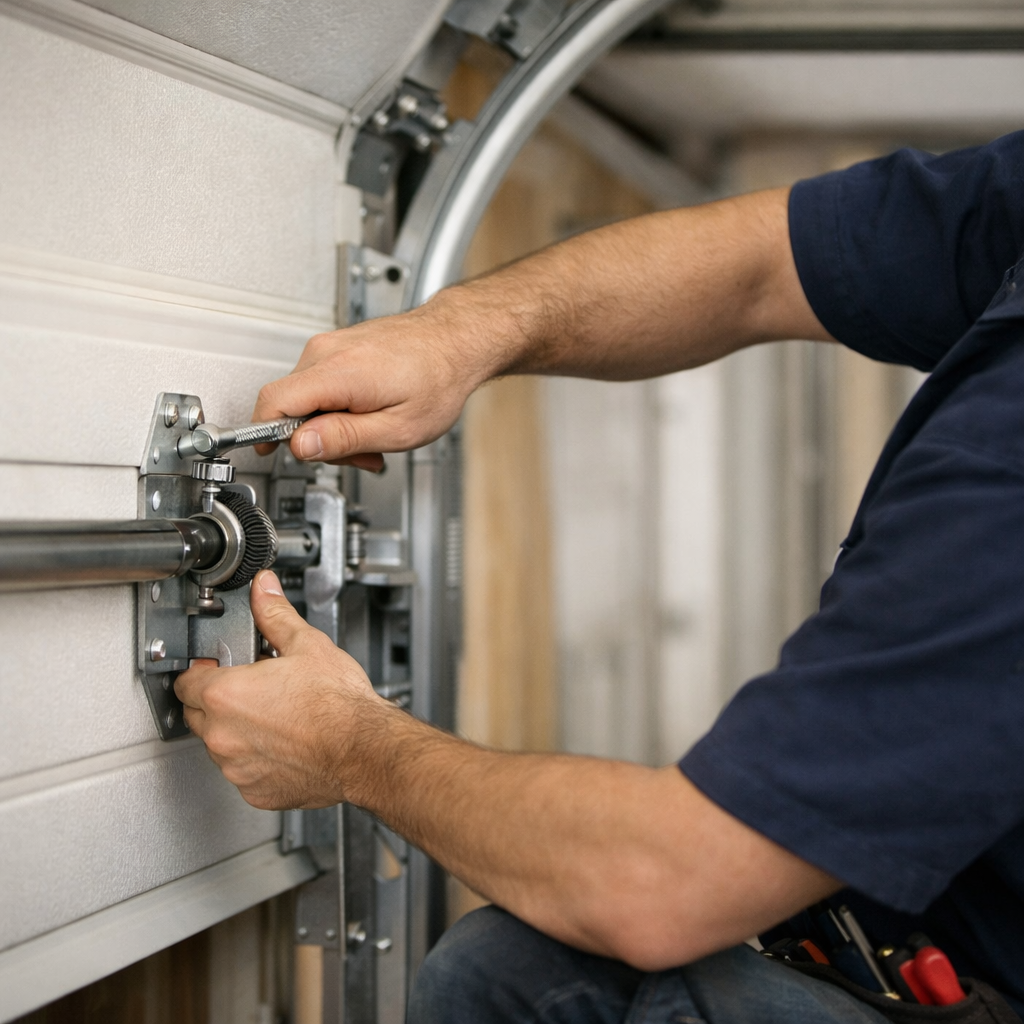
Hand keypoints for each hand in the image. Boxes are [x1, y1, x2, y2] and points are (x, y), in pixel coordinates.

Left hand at [174, 570, 388, 809]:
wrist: (365, 749)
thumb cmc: (339, 705)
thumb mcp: (307, 645)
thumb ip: (274, 614)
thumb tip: (264, 590)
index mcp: (226, 694)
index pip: (186, 681)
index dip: (202, 670)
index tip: (218, 667)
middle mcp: (222, 735)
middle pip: (197, 713)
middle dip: (217, 700)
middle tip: (252, 688)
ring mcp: (237, 767)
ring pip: (220, 745)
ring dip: (236, 731)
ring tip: (274, 715)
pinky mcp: (255, 791)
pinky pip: (243, 772)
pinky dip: (257, 759)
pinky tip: (284, 743)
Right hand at [252, 293, 499, 469]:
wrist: (458, 341)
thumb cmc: (439, 380)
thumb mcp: (397, 428)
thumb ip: (344, 439)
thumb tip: (300, 446)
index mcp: (337, 372)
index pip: (272, 402)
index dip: (264, 433)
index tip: (267, 452)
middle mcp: (325, 352)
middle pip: (290, 406)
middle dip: (319, 440)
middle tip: (360, 454)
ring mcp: (330, 345)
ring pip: (307, 398)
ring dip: (333, 426)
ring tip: (372, 436)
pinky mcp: (338, 347)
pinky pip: (322, 385)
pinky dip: (340, 407)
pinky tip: (369, 415)